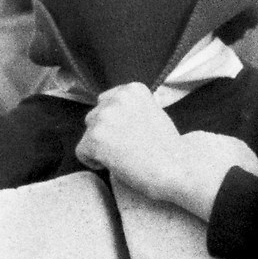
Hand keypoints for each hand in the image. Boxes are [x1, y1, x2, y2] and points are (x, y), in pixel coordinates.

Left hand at [75, 84, 189, 203]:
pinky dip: (93, 162)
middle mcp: (116, 98)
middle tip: (126, 148)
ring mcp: (105, 117)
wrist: (175, 169)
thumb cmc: (168, 149)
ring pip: (88, 133)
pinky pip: (81, 152)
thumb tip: (113, 115)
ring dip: (100, 146)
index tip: (129, 135)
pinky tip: (114, 164)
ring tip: (122, 156)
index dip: (115, 123)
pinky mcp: (95, 138)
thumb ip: (131, 109)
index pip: (107, 101)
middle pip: (95, 116)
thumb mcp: (153, 113)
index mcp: (132, 89)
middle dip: (106, 133)